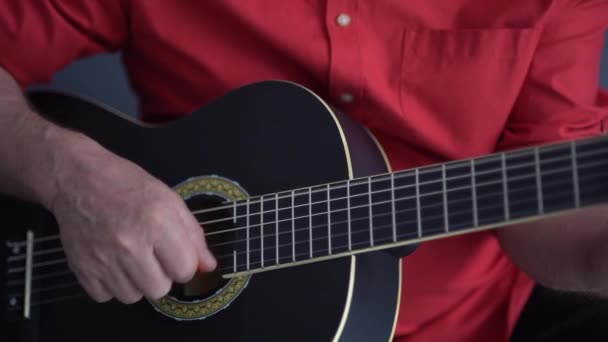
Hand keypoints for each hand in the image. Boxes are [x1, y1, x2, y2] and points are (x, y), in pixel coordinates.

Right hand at [45, 135, 215, 303]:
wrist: (78, 179)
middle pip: (159, 289)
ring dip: (135, 282)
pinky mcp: (82, 268)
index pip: (185, 270)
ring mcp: (104, 258)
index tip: (174, 253)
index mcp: (157, 223)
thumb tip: (208, 266)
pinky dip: (110, 284)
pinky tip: (111, 262)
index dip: (183, 264)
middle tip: (151, 255)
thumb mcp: (169, 200)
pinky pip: (105, 296)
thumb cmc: (126, 185)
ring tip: (130, 257)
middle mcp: (130, 244)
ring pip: (133, 297)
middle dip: (161, 275)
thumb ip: (192, 235)